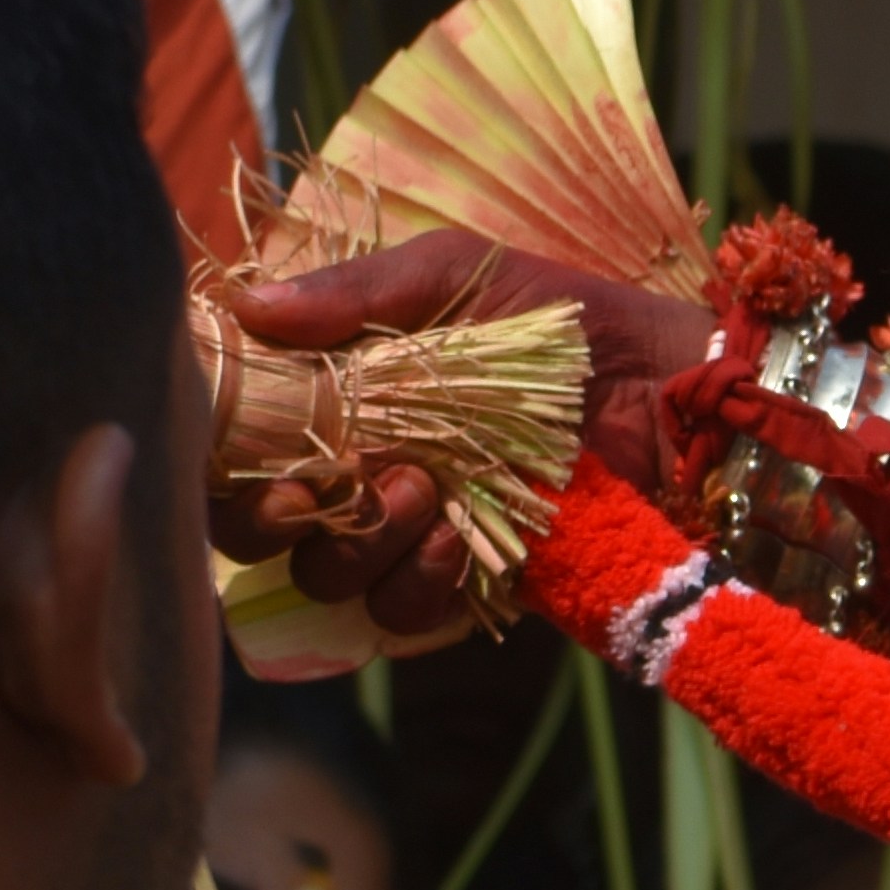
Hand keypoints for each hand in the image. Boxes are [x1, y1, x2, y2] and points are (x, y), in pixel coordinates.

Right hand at [204, 233, 718, 636]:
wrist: (674, 393)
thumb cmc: (566, 322)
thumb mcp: (459, 276)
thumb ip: (358, 292)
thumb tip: (244, 306)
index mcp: (336, 397)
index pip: (234, 439)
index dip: (215, 447)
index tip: (232, 433)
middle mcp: (356, 469)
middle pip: (251, 526)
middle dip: (265, 516)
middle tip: (312, 489)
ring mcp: (409, 530)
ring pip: (324, 575)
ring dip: (354, 542)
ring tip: (418, 491)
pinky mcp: (466, 581)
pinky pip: (400, 613)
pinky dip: (415, 580)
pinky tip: (454, 535)